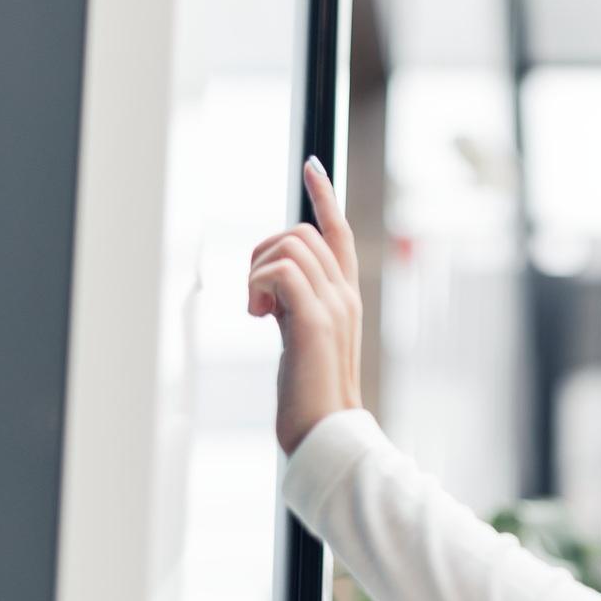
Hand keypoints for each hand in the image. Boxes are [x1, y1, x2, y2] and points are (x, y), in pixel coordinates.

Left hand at [247, 155, 364, 455]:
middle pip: (302, 231)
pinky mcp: (314, 320)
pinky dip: (258, 285)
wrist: (328, 435)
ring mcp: (333, 305)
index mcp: (345, 298)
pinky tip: (259, 316)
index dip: (324, 196)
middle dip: (264, 250)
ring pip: (289, 245)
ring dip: (257, 271)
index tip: (312, 165)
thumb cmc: (311, 398)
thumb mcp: (304, 340)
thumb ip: (296, 308)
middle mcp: (345, 295)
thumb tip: (270, 288)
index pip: (338, 232)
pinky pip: (280, 270)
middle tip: (255, 298)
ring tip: (258, 311)